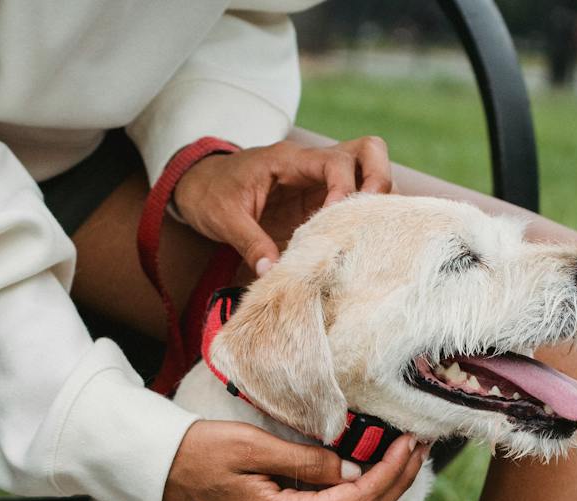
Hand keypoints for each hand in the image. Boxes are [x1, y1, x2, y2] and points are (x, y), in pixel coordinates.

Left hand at [172, 137, 393, 273]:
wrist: (197, 186)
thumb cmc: (210, 194)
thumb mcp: (224, 218)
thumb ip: (249, 243)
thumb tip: (273, 273)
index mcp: (288, 161)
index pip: (336, 161)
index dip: (347, 189)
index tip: (335, 221)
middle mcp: (312, 165)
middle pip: (368, 152)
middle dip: (379, 181)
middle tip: (370, 217)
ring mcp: (320, 182)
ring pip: (369, 173)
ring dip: (377, 200)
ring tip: (367, 234)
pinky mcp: (320, 201)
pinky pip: (355, 199)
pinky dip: (364, 216)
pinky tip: (356, 243)